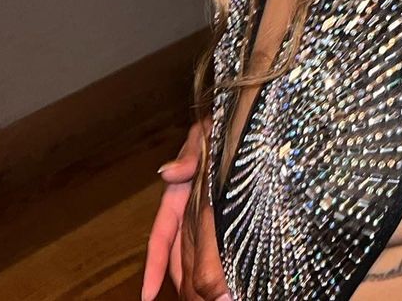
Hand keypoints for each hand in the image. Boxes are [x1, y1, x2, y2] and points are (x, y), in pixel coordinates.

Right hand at [142, 119, 229, 300]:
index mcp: (181, 193)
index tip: (147, 293)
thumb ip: (190, 154)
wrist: (254, 117)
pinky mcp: (231, 217)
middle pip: (180, 253)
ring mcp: (208, 216)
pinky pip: (216, 247)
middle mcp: (192, 210)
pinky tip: (217, 288)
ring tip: (203, 300)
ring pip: (194, 256)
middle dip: (183, 281)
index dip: (154, 263)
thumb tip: (168, 173)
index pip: (162, 234)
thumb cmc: (226, 123)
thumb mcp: (206, 134)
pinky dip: (213, 268)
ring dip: (196, 281)